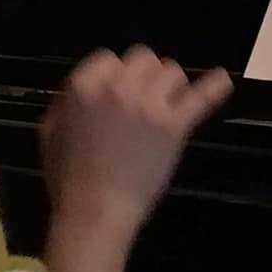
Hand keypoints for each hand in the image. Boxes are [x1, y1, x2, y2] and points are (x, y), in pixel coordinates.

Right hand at [40, 45, 233, 242]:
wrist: (95, 213)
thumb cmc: (67, 179)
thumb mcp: (49, 132)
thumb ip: (66, 101)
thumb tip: (83, 87)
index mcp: (83, 85)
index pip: (108, 58)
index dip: (114, 75)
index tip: (118, 94)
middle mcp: (118, 87)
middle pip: (143, 59)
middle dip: (143, 76)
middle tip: (142, 100)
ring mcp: (149, 104)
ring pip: (172, 72)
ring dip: (169, 86)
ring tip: (166, 104)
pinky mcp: (174, 126)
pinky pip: (201, 97)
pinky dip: (214, 86)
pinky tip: (222, 79)